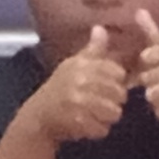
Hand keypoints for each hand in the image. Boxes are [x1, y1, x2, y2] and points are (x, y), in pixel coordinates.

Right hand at [23, 27, 130, 145]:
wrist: (38, 115)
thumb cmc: (60, 87)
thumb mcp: (74, 64)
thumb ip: (92, 50)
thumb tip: (101, 28)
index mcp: (82, 65)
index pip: (118, 73)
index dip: (117, 81)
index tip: (107, 85)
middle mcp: (81, 81)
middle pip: (120, 94)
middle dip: (114, 101)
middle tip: (101, 102)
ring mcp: (79, 102)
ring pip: (114, 112)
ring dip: (108, 117)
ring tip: (95, 113)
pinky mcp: (77, 123)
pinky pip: (103, 129)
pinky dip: (98, 130)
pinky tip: (88, 124)